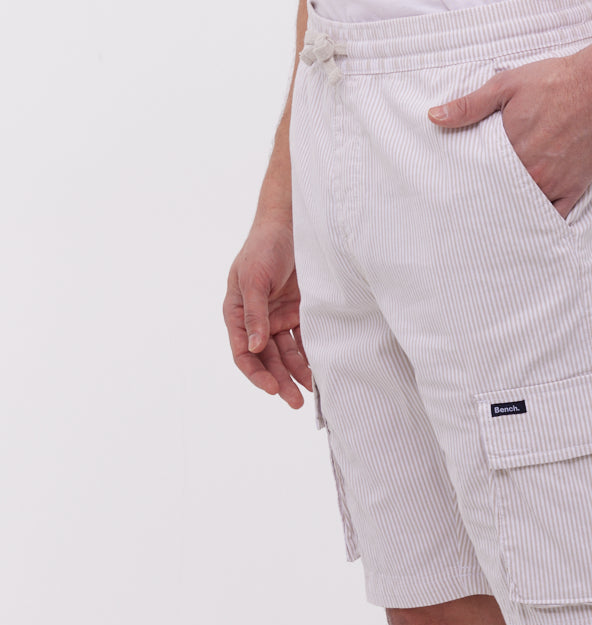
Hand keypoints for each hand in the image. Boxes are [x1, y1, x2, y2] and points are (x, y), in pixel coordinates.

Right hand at [223, 213, 311, 408]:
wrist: (293, 222)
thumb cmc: (265, 245)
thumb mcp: (254, 277)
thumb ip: (254, 314)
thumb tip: (254, 348)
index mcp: (238, 312)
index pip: (243, 352)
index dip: (256, 373)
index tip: (272, 388)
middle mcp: (257, 320)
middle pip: (267, 360)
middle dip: (279, 381)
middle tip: (295, 402)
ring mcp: (279, 318)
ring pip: (287, 355)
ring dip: (297, 374)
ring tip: (311, 391)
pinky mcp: (301, 314)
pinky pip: (305, 341)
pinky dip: (311, 357)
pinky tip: (320, 371)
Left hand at [428, 48, 591, 219]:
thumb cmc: (555, 81)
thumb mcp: (505, 85)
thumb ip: (469, 106)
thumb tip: (435, 117)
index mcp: (510, 151)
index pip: (480, 178)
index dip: (470, 184)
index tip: (460, 190)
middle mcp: (531, 173)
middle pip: (501, 198)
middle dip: (488, 202)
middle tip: (473, 210)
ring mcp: (554, 184)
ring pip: (524, 210)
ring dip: (511, 213)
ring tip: (496, 220)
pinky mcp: (574, 188)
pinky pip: (554, 217)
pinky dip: (540, 223)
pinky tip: (527, 226)